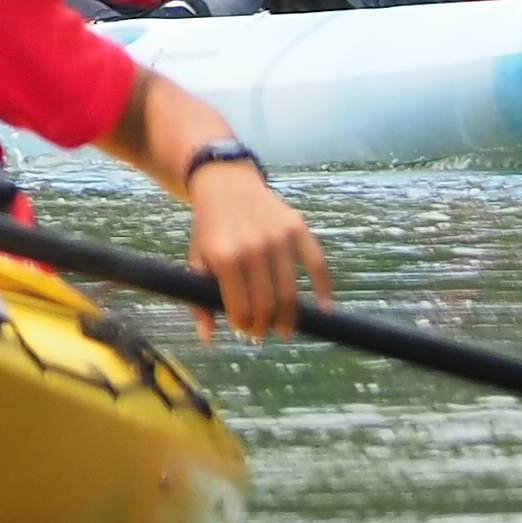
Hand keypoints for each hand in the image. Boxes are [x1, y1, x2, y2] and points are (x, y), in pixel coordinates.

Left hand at [186, 159, 325, 337]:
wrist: (225, 184)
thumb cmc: (209, 227)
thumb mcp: (197, 258)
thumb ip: (199, 298)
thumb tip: (207, 338)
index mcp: (224, 256)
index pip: (241, 307)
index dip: (244, 325)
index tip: (245, 330)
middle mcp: (253, 247)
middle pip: (267, 303)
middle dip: (265, 325)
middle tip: (262, 333)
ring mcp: (277, 237)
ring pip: (290, 290)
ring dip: (289, 316)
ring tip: (283, 328)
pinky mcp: (297, 228)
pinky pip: (316, 264)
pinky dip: (324, 289)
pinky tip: (324, 309)